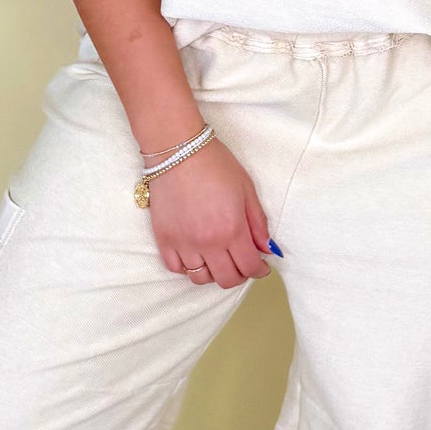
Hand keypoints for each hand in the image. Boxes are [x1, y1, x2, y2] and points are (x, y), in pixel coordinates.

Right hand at [148, 137, 277, 288]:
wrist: (178, 149)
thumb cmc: (215, 164)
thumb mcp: (247, 189)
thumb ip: (258, 223)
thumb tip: (267, 249)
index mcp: (231, 230)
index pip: (249, 267)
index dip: (259, 270)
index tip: (261, 265)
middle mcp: (207, 242)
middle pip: (226, 279)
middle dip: (239, 275)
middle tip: (242, 263)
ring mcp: (183, 242)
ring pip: (200, 278)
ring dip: (213, 273)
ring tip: (218, 259)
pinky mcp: (163, 238)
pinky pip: (175, 268)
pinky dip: (187, 267)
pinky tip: (195, 254)